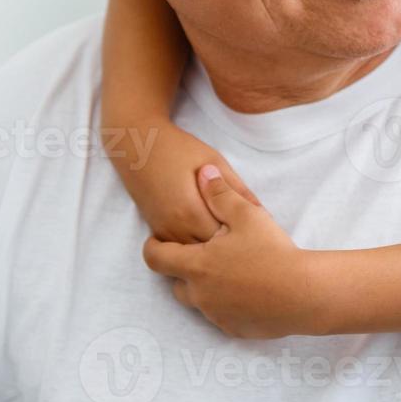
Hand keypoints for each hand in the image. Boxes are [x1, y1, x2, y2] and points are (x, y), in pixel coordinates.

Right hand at [110, 125, 260, 243]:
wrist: (138, 145)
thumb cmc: (179, 149)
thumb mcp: (214, 161)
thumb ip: (236, 189)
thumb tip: (262, 212)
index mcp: (191, 211)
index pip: (226, 238)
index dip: (246, 237)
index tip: (261, 234)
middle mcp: (175, 229)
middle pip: (211, 253)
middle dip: (232, 248)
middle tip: (252, 240)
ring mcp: (164, 233)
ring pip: (195, 256)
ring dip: (215, 251)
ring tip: (235, 241)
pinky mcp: (157, 232)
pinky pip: (182, 250)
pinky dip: (198, 248)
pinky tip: (213, 238)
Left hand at [143, 166, 326, 338]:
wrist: (303, 295)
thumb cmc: (272, 252)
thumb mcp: (247, 215)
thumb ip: (221, 193)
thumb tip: (203, 172)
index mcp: (196, 265)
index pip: (156, 258)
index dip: (152, 247)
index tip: (158, 240)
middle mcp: (199, 294)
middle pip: (174, 282)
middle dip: (182, 268)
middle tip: (202, 253)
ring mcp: (216, 314)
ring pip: (198, 300)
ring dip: (204, 286)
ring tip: (228, 270)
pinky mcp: (233, 329)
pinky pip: (220, 315)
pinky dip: (226, 303)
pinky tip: (246, 290)